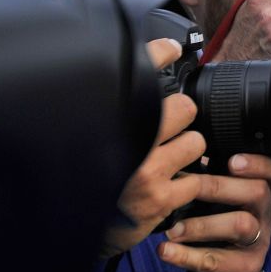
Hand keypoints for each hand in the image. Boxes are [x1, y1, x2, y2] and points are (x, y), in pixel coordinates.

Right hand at [101, 38, 204, 257]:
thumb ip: (129, 88)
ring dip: (187, 150)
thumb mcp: (102, 126)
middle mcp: (127, 141)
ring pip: (195, 142)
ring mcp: (144, 172)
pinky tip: (169, 183)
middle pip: (183, 108)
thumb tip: (167, 47)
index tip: (172, 48)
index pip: (142, 68)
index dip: (160, 53)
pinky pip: (196, 178)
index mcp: (112, 120)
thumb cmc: (91, 171)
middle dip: (179, 118)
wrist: (74, 224)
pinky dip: (187, 182)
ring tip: (167, 158)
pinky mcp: (159, 199)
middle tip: (165, 130)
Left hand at [158, 153, 270, 271]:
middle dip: (220, 187)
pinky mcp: (245, 268)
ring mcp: (260, 242)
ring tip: (172, 229)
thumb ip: (212, 175)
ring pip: (241, 225)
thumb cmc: (214, 226)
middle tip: (188, 186)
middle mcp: (267, 214)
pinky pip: (218, 261)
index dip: (261, 163)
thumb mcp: (218, 199)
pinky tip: (165, 250)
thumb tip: (184, 145)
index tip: (232, 160)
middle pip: (258, 192)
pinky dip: (187, 256)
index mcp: (263, 191)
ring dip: (201, 225)